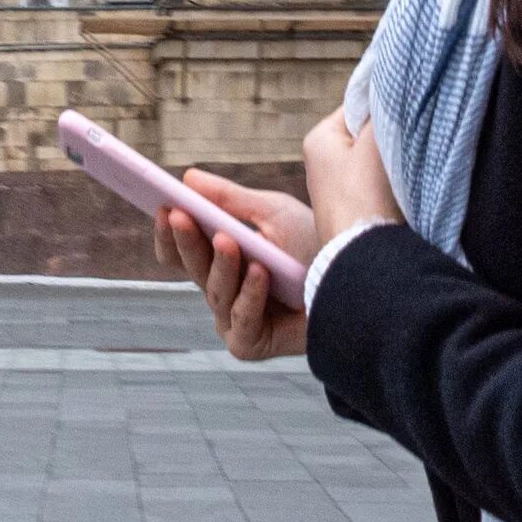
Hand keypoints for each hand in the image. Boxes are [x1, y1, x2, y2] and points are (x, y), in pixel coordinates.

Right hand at [152, 170, 316, 359]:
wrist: (357, 278)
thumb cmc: (316, 245)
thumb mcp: (271, 212)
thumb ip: (230, 198)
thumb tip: (189, 178)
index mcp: (221, 263)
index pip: (181, 253)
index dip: (169, 233)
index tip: (164, 207)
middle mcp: (223, 294)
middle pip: (191, 269)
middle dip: (185, 241)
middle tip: (179, 215)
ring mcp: (234, 321)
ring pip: (215, 292)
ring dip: (222, 265)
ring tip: (229, 239)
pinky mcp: (250, 344)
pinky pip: (240, 319)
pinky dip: (249, 295)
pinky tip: (259, 272)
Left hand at [304, 109, 402, 248]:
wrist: (363, 254)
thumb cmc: (366, 195)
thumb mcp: (374, 143)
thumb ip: (382, 113)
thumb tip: (390, 90)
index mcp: (319, 138)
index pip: (357, 106)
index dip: (384, 108)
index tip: (406, 114)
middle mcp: (320, 160)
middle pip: (364, 133)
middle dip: (387, 137)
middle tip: (408, 141)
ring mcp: (334, 187)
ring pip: (372, 160)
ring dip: (390, 162)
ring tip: (405, 168)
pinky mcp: (350, 209)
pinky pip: (373, 184)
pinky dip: (388, 183)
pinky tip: (401, 189)